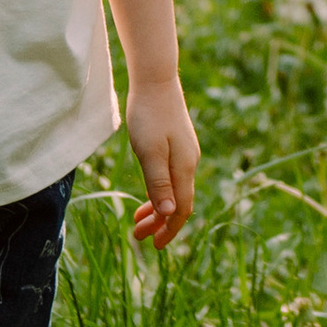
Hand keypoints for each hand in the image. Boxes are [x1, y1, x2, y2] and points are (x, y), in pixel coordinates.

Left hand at [125, 78, 198, 245]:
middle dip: (159, 223)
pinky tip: (146, 194)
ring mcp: (184, 153)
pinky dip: (157, 191)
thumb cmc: (149, 115)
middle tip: (137, 236)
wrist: (156, 80)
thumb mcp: (149, 152)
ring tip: (137, 221)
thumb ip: (158, 183)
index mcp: (184, 167)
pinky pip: (170, 177)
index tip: (155, 247)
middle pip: (178, 202)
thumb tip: (170, 213)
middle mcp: (189, 163)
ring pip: (173, 190)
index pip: (182, 209)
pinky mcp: (177, 145)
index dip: (169, 229)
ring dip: (156, 208)